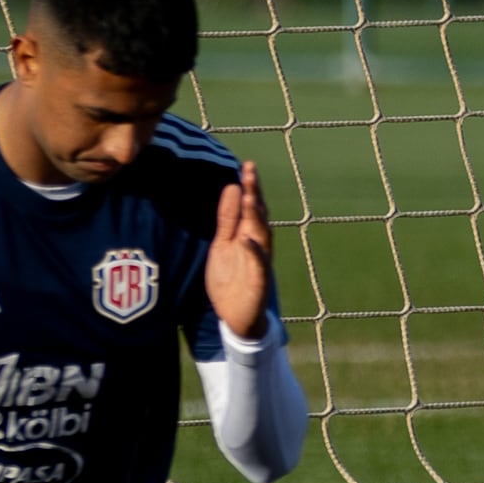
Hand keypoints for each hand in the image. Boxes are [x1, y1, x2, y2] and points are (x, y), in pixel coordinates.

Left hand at [204, 162, 280, 339]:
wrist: (236, 317)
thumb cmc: (230, 280)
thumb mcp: (222, 244)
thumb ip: (228, 218)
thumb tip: (232, 188)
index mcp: (248, 235)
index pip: (251, 206)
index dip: (250, 187)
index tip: (246, 165)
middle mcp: (257, 245)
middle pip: (258, 215)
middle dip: (255, 194)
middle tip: (250, 171)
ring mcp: (259, 262)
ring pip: (261, 235)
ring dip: (256, 216)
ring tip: (251, 197)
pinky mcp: (259, 281)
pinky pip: (258, 264)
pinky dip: (254, 251)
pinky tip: (247, 239)